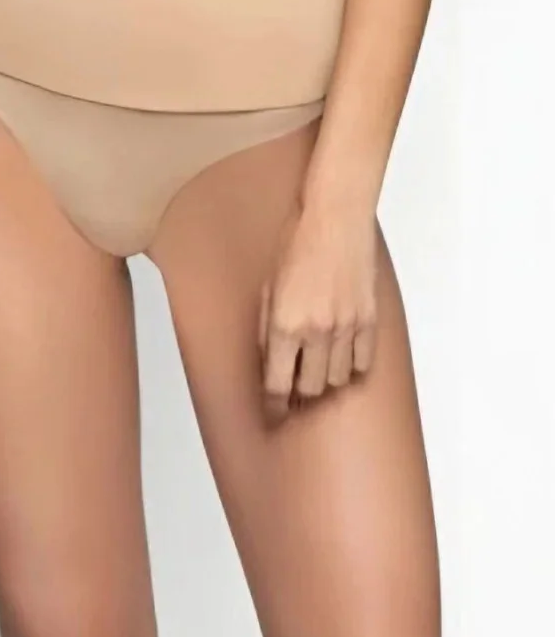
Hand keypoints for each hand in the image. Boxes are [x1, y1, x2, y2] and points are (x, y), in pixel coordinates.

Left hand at [259, 195, 379, 411]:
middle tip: (292, 394)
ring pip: (337, 380)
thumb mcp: (267, 287)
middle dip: (299, 395)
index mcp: (286, 324)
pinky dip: (351, 369)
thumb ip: (268, 328)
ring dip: (324, 382)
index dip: (274, 404)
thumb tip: (269, 362)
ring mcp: (347, 329)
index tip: (272, 414)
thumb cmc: (293, 248)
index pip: (278, 383)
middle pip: (310, 388)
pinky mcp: (370, 322)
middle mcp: (318, 332)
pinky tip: (341, 361)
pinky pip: (363, 364)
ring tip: (314, 374)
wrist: (334, 222)